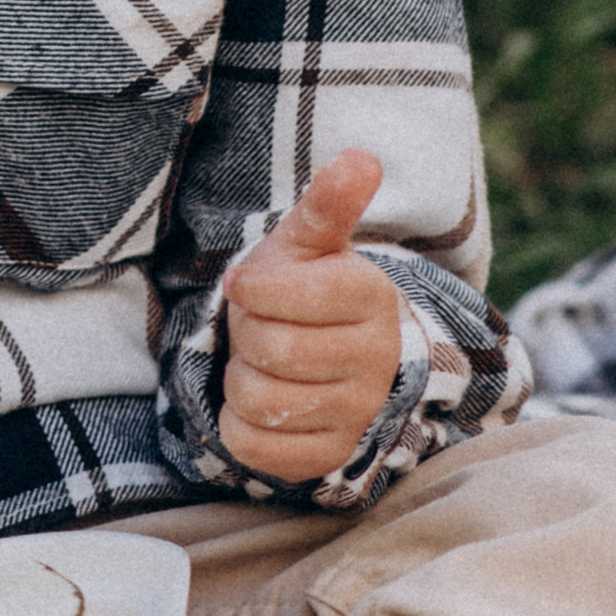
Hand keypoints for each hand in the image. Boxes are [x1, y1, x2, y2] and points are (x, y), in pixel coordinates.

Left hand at [219, 148, 404, 486]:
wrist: (333, 351)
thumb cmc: (308, 285)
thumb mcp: (309, 241)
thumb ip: (328, 203)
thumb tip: (361, 159)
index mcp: (370, 296)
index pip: (286, 296)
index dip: (250, 289)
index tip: (247, 284)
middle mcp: (376, 358)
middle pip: (269, 349)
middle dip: (248, 332)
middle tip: (262, 324)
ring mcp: (359, 412)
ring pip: (258, 400)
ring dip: (242, 377)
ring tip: (266, 361)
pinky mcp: (331, 456)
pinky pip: (253, 446)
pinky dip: (239, 423)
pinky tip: (265, 400)